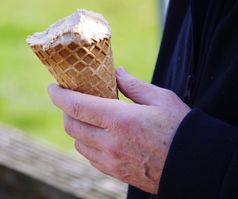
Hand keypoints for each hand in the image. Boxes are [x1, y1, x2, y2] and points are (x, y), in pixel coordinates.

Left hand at [48, 67, 190, 193]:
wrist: (193, 165)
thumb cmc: (180, 128)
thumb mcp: (160, 98)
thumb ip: (133, 85)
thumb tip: (116, 73)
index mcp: (120, 119)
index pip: (76, 106)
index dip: (58, 96)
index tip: (52, 87)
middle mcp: (110, 142)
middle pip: (71, 125)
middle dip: (65, 110)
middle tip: (71, 100)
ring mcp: (111, 160)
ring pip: (78, 142)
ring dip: (76, 127)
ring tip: (86, 117)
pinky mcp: (115, 172)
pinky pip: (89, 157)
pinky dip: (86, 143)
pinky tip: (97, 135)